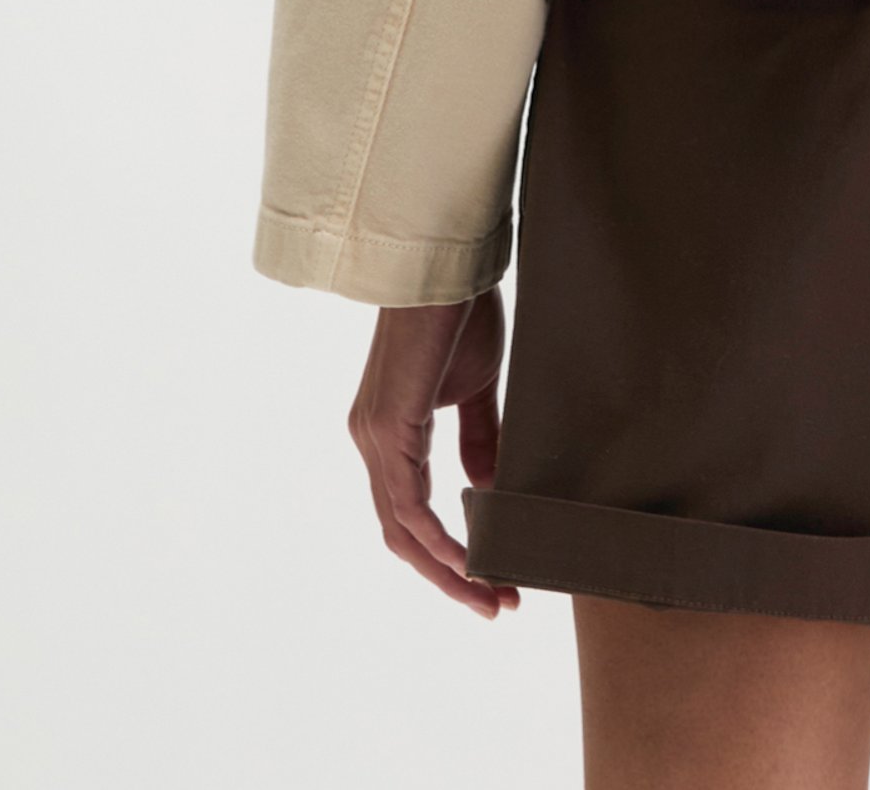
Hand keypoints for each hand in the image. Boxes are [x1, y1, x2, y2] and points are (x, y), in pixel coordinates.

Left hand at [347, 287, 519, 617]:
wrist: (449, 266)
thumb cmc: (459, 315)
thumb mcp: (475, 389)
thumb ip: (479, 439)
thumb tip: (484, 491)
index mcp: (389, 434)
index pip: (410, 515)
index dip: (449, 554)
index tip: (494, 578)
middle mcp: (371, 443)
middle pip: (402, 536)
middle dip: (451, 577)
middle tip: (499, 604)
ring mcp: (374, 438)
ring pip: (402, 530)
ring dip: (448, 569)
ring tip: (494, 594)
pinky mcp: (388, 428)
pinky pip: (408, 505)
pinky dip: (439, 539)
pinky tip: (472, 557)